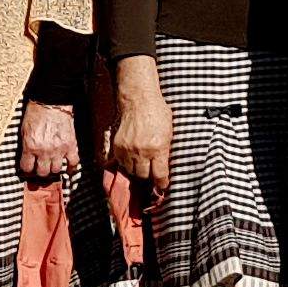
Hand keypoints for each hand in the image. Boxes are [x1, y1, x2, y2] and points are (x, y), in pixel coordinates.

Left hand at [20, 101, 79, 183]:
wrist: (52, 102)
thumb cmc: (36, 113)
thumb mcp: (24, 130)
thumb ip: (26, 146)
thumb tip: (27, 158)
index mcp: (31, 146)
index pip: (27, 168)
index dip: (27, 170)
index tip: (29, 169)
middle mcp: (44, 151)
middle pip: (42, 172)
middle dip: (40, 172)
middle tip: (40, 168)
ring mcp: (59, 149)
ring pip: (56, 170)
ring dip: (53, 169)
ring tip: (52, 165)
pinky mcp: (71, 145)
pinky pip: (73, 163)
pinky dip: (71, 168)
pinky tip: (69, 169)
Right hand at [105, 54, 171, 193]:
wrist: (139, 100)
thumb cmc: (158, 114)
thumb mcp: (169, 133)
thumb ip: (166, 150)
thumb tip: (165, 167)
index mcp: (158, 148)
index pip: (159, 175)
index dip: (161, 183)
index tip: (162, 185)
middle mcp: (142, 151)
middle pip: (143, 176)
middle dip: (149, 175)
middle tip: (152, 172)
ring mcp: (129, 149)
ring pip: (131, 171)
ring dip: (137, 169)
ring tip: (142, 164)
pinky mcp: (118, 146)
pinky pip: (121, 162)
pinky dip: (126, 162)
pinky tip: (132, 157)